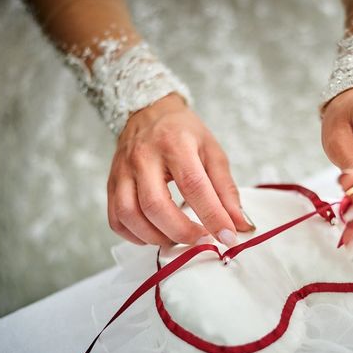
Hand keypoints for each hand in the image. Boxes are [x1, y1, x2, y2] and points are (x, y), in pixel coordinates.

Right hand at [107, 93, 253, 246]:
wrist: (148, 112)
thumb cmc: (184, 134)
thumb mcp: (213, 153)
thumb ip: (227, 191)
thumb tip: (241, 225)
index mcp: (174, 144)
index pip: (193, 186)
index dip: (212, 216)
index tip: (228, 236)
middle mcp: (143, 157)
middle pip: (155, 205)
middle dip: (182, 232)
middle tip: (202, 240)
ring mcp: (122, 171)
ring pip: (130, 215)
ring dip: (157, 238)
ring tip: (179, 239)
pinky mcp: (111, 184)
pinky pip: (116, 219)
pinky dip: (135, 236)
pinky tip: (156, 234)